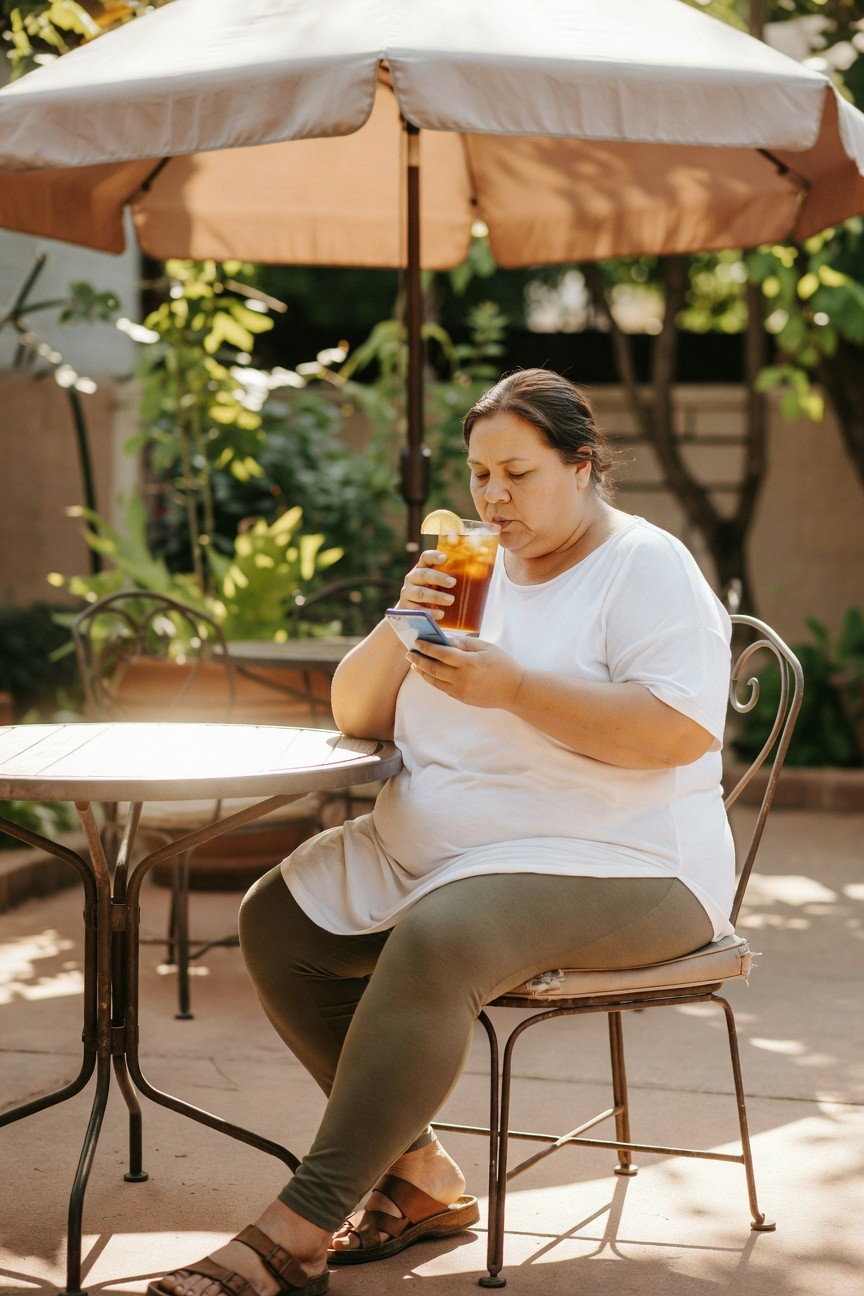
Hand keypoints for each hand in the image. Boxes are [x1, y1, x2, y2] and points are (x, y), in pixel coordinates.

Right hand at [397, 550, 455, 619]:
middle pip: (424, 574)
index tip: (445, 558)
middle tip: (453, 582)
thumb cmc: (434, 593)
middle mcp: (413, 577)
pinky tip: (440, 614)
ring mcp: (407, 592)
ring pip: (420, 592)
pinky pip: (416, 609)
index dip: (434, 556)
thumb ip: (453, 578)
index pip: (426, 557)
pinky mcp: (405, 606)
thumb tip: (481, 573)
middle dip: (439, 578)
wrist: (414, 613)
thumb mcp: (441, 584)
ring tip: (450, 600)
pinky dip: (429, 612)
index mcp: (422, 567)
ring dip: (436, 596)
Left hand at [406, 636, 524, 709]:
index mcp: (469, 663)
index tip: (417, 642)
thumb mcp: (487, 647)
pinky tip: (429, 674)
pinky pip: (443, 689)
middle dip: (419, 660)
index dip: (427, 647)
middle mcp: (462, 678)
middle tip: (409, 653)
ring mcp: (461, 691)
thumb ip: (465, 643)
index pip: (441, 653)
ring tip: (415, 664)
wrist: (515, 690)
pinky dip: (433, 680)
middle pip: (434, 668)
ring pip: (435, 681)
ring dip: (423, 672)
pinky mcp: (462, 699)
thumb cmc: (503, 665)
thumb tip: (446, 639)